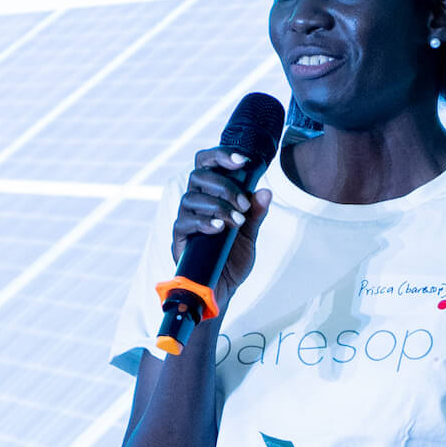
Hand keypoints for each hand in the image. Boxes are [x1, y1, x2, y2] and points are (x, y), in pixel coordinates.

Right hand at [171, 148, 273, 310]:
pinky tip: (219, 228)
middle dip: (224, 185)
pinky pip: (183, 223)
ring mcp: (186, 221)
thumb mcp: (250, 235)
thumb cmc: (233, 260)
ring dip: (217, 205)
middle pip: (198, 176)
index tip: (243, 161)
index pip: (208, 164)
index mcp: (211, 196)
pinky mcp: (179, 240)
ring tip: (236, 221)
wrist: (223, 290)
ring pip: (191, 198)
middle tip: (243, 203)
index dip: (221, 156)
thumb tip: (266, 191)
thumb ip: (256, 214)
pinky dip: (203, 222)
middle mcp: (196, 204)